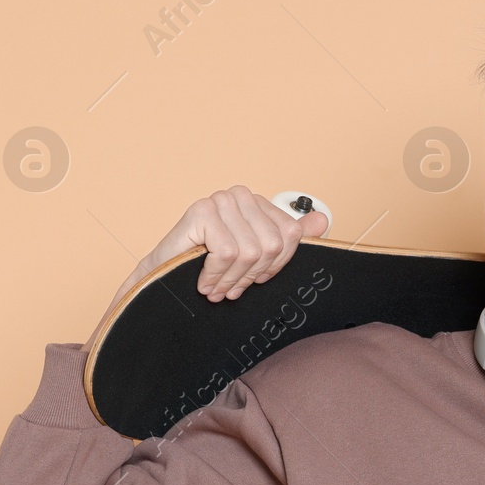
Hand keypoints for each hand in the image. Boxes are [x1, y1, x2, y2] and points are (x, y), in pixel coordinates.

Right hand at [145, 185, 328, 301]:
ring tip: (217, 287)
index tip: (255, 279)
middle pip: (271, 246)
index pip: (290, 235)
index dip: (275, 267)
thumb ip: (288, 239)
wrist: (163, 276)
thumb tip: (322, 222)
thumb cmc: (207, 267)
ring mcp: (219, 200)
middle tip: (232, 288)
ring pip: (249, 252)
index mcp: (257, 203)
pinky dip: (215, 275)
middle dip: (251, 276)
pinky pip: (226, 253)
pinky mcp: (201, 212)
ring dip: (231, 279)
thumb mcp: (254, 258)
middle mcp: (240, 196)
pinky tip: (204, 281)